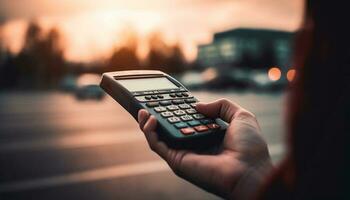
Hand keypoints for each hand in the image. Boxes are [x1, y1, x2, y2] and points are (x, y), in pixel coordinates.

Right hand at [138, 99, 271, 199]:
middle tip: (150, 102)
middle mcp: (194, 145)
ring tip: (144, 108)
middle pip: (170, 129)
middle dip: (159, 115)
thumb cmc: (250, 148)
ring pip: (160, 137)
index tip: (170, 98)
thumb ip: (221, 105)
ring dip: (148, 123)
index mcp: (208, 135)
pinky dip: (150, 132)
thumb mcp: (240, 116)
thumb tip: (197, 105)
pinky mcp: (177, 161)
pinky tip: (150, 118)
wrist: (251, 170)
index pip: (186, 121)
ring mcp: (184, 153)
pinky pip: (157, 145)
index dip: (177, 109)